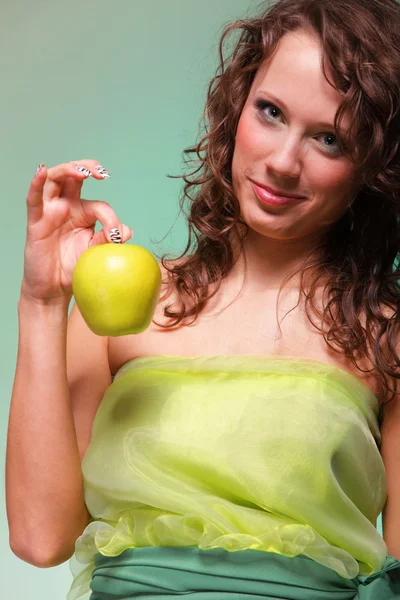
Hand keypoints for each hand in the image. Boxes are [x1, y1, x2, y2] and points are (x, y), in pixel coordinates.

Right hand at [21, 160, 132, 303]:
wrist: (54, 288)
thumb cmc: (74, 267)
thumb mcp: (95, 253)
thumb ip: (108, 240)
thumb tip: (126, 230)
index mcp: (84, 213)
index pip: (99, 205)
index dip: (110, 218)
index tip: (116, 235)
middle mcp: (66, 207)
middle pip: (74, 177)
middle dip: (88, 168)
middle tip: (102, 173)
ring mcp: (50, 212)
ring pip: (55, 180)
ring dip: (69, 170)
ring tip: (83, 172)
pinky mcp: (35, 222)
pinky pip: (34, 199)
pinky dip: (36, 183)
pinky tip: (41, 171)